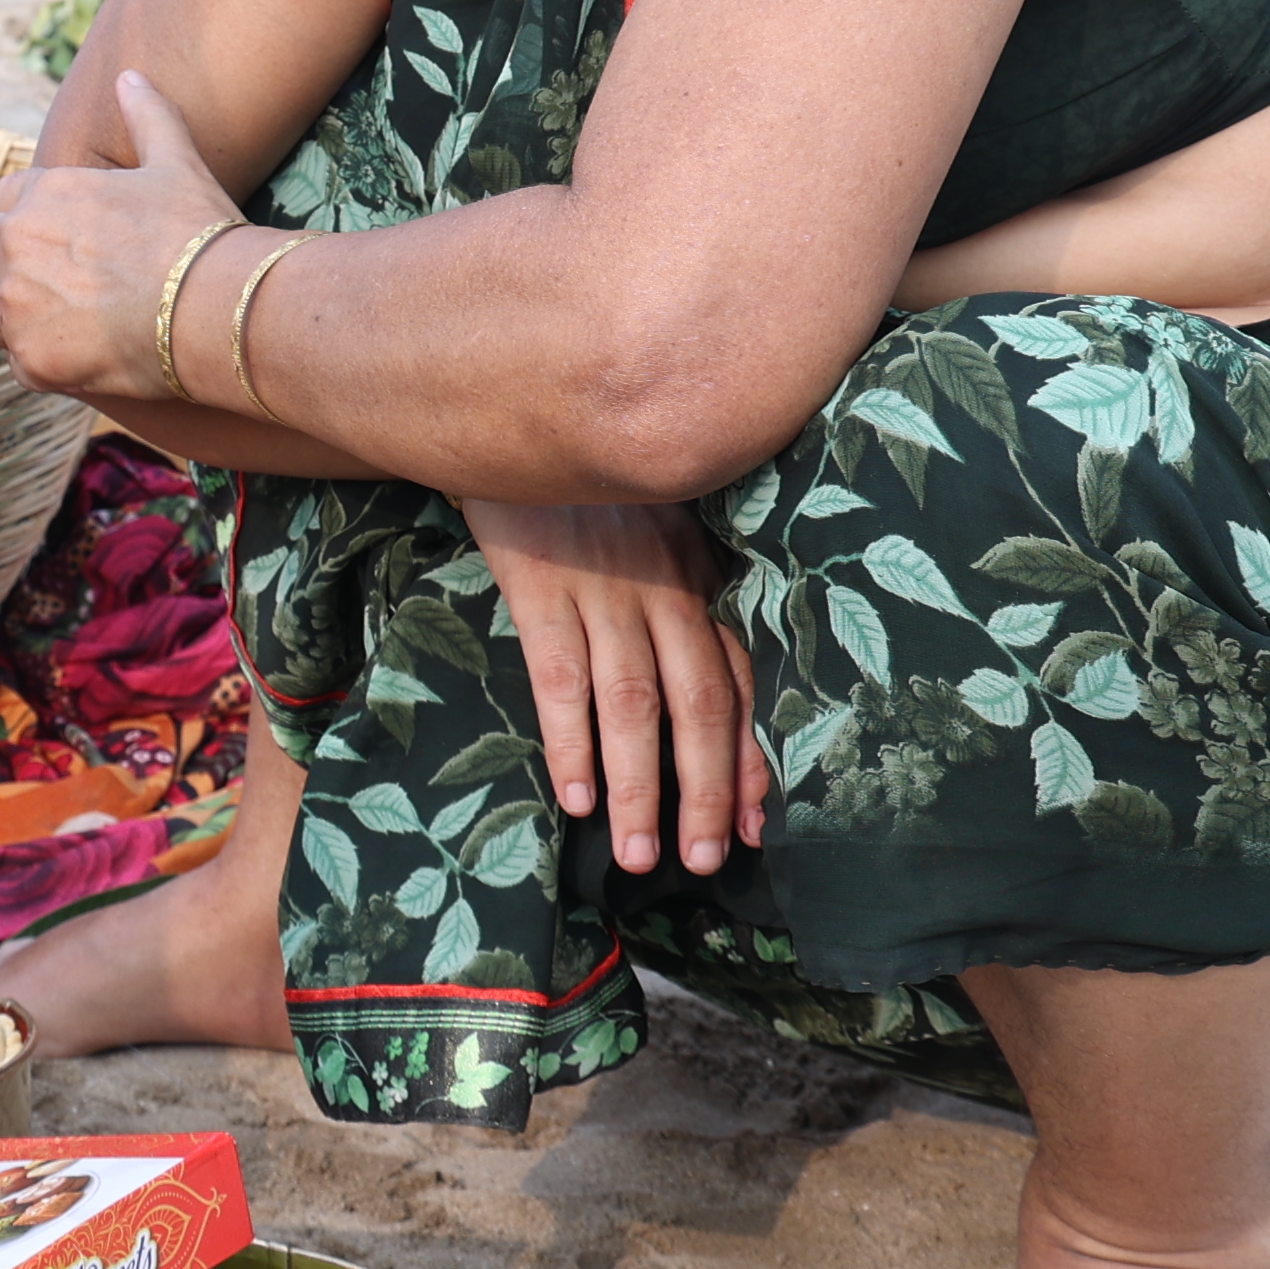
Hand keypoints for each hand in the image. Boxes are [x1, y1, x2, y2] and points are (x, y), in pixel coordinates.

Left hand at [0, 71, 246, 402]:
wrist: (214, 308)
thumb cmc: (197, 233)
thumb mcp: (177, 163)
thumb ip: (148, 117)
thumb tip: (131, 75)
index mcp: (42, 193)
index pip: (5, 200)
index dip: (29, 219)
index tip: (61, 240)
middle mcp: (16, 245)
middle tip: (49, 284)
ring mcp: (18, 306)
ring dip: (15, 320)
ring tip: (67, 329)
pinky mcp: (32, 361)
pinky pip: (19, 364)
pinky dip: (46, 364)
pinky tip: (87, 361)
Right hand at [463, 497, 768, 877]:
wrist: (515, 405)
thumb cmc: (589, 482)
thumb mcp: (656, 520)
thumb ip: (684, 585)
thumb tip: (711, 672)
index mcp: (698, 576)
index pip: (739, 681)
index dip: (750, 758)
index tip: (754, 827)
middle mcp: (663, 587)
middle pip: (699, 706)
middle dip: (706, 792)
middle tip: (703, 863)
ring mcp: (603, 588)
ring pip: (634, 705)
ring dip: (640, 787)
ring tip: (640, 856)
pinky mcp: (540, 586)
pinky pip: (561, 677)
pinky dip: (570, 742)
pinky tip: (574, 798)